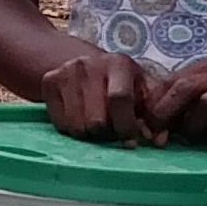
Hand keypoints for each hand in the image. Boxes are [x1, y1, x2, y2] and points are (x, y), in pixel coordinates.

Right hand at [41, 47, 159, 141]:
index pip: (120, 99)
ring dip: (90, 135)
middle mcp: (90, 63)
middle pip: (96, 119)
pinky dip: (72, 129)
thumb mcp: (142, 89)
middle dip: (107, 134)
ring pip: (77, 126)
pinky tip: (80, 118)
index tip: (130, 142)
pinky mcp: (49, 81)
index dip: (126, 126)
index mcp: (118, 63)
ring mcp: (67, 71)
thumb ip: (153, 113)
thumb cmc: (122, 83)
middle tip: (111, 132)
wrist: (85, 64)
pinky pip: (60, 124)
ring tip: (97, 125)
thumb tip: (157, 141)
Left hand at [143, 56, 206, 145]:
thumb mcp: (201, 104)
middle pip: (188, 87)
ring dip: (194, 127)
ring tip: (194, 138)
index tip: (147, 128)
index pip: (174, 79)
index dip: (156, 104)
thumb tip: (147, 123)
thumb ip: (177, 104)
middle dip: (168, 114)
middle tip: (160, 138)